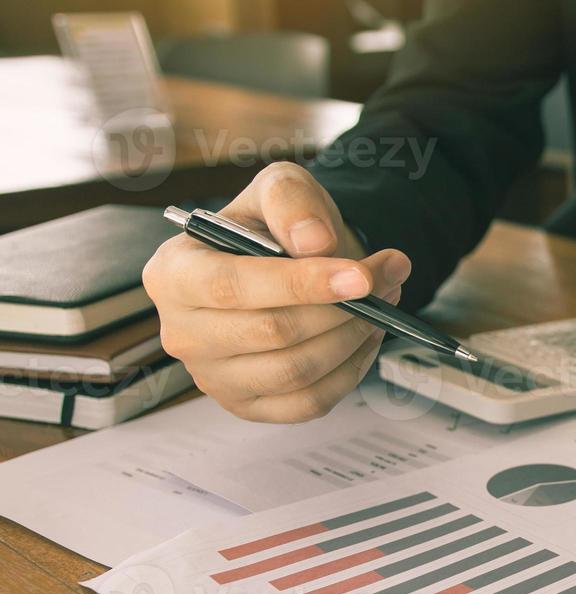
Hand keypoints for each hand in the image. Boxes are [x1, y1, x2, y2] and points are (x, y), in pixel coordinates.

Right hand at [143, 162, 411, 422]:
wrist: (283, 262)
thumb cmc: (273, 227)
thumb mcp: (279, 187)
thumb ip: (292, 201)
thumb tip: (315, 243)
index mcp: (172, 274)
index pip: (232, 286)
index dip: (302, 283)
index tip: (361, 277)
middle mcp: (182, 332)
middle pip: (272, 333)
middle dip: (343, 309)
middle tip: (385, 281)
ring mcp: (212, 377)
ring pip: (296, 371)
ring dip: (353, 338)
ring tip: (380, 304)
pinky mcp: (246, 406)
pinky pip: (308, 403)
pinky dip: (349, 372)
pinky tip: (363, 338)